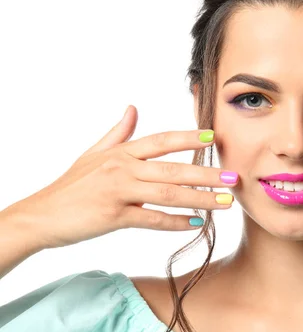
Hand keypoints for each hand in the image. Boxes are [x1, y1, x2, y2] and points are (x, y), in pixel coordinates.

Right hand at [3, 105, 237, 250]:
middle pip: (172, 168)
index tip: (214, 137)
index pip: (161, 140)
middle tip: (233, 177)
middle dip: (206, 173)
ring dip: (199, 199)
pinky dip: (175, 221)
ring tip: (224, 203)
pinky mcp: (113, 216)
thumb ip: (118, 133)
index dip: (188, 138)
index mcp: (122, 152)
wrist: (40, 215)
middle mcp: (123, 168)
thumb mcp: (94, 153)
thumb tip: (133, 108)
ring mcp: (118, 192)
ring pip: (167, 193)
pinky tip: (195, 223)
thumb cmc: (71, 185)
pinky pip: (151, 219)